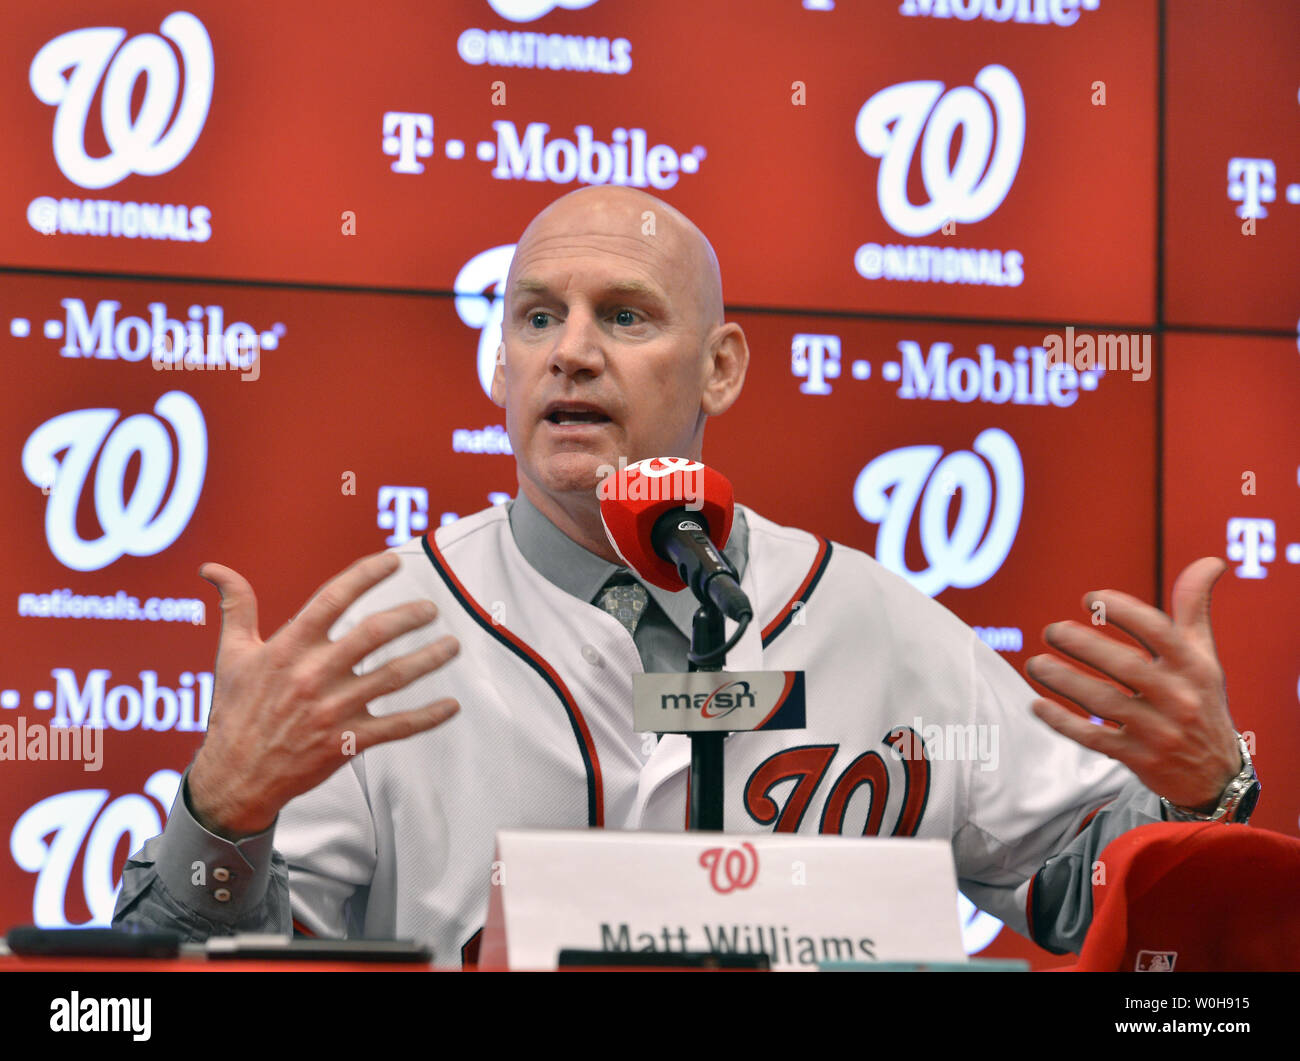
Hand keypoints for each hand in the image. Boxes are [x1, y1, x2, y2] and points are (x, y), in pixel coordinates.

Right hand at [188, 552, 459, 838]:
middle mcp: (313, 676)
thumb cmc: (234, 711)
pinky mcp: (347, 743)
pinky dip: (428, 716)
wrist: (233, 778)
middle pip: (372, 635)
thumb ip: (236, 607)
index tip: (394, 561)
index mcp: (288, 649)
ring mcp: (332, 711)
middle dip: (408, 617)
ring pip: (393, 677)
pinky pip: (397, 726)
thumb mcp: (231, 655)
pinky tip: (452, 705)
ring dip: (428, 659)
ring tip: (452, 645)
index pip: (332, 600)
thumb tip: (213, 569)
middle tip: (431, 608)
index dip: (365, 576)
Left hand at [1023, 557, 1240, 811]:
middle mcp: (1178, 698)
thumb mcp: (1203, 657)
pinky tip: (1037, 704)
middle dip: (1083, 645)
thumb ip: (1194, 608)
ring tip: (1035, 664)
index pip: (1158, 632)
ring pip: (1103, 703)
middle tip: (1051, 630)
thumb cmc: (1200, 700)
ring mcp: (1157, 732)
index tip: (1090, 597)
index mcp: (1193, 667)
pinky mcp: (1137, 759)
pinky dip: (1062, 723)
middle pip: (1125, 667)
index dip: (1123, 610)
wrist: (1214, 774)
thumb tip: (1211, 561)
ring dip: (1063, 681)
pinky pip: (1094, 739)